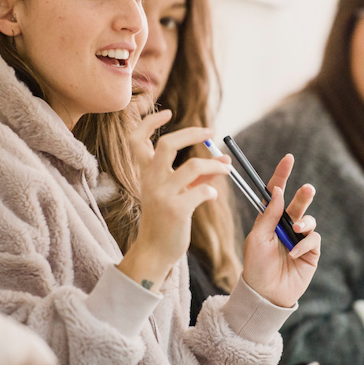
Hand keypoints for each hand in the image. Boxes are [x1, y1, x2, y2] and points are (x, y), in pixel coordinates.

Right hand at [119, 111, 231, 289]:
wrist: (155, 252)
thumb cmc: (167, 220)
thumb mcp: (179, 193)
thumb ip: (200, 175)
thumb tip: (225, 160)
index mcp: (146, 174)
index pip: (137, 139)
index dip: (149, 122)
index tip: (167, 112)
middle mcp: (150, 181)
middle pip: (167, 145)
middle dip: (191, 134)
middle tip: (210, 132)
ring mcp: (162, 196)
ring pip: (191, 166)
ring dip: (213, 165)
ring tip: (226, 169)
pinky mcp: (176, 211)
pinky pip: (201, 191)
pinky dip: (211, 190)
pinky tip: (212, 196)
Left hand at [241, 154, 320, 307]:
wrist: (265, 294)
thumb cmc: (256, 266)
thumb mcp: (257, 238)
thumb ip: (269, 215)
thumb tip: (278, 191)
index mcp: (270, 220)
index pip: (276, 193)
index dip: (282, 175)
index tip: (289, 159)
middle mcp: (286, 226)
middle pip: (297, 203)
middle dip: (303, 195)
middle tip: (307, 189)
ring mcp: (299, 239)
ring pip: (309, 219)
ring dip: (304, 221)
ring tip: (297, 229)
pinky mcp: (310, 253)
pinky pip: (313, 239)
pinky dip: (304, 244)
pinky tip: (293, 253)